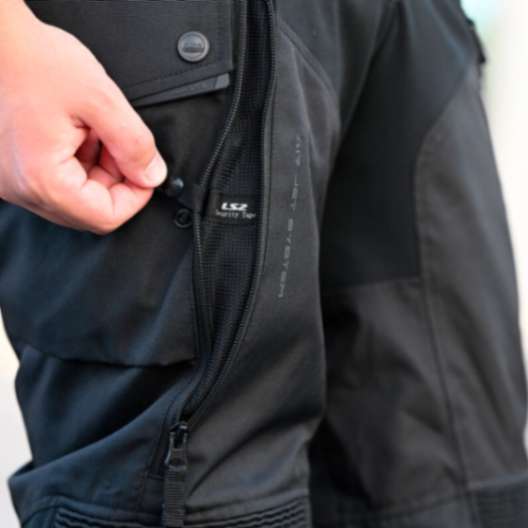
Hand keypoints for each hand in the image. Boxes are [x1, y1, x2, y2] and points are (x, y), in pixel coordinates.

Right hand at [0, 3, 166, 234]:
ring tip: (94, 131)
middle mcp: (22, 189)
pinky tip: (79, 134)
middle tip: (117, 143)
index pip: (106, 218)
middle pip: (91, 211)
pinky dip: (79, 163)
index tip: (146, 171)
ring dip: (99, 170)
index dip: (136, 196)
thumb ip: (134, 144)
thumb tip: (152, 176)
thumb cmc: (35, 60)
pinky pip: (58, 183)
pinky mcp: (14, 171)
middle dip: (117, 180)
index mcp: (42, 179)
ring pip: (77, 198)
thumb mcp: (100, 99)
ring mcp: (14, 182)